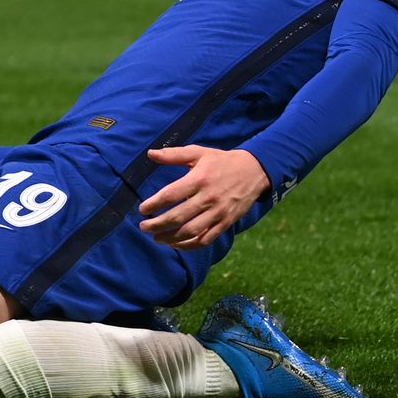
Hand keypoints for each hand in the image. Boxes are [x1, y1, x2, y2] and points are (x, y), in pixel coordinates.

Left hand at [138, 146, 269, 249]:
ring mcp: (218, 213)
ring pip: (191, 232)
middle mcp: (208, 198)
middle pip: (178, 217)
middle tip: (144, 227)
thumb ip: (174, 155)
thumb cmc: (221, 161)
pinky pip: (205, 239)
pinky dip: (189, 245)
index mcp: (199, 179)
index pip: (171, 195)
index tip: (142, 209)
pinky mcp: (226, 223)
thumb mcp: (198, 153)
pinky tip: (176, 244)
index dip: (154, 204)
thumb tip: (150, 154)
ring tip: (156, 238)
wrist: (254, 171)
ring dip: (170, 238)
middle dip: (157, 224)